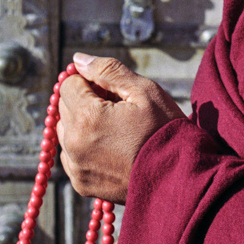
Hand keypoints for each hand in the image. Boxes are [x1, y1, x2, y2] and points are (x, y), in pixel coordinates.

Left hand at [57, 54, 185, 202]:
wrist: (178, 177)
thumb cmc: (164, 130)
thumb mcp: (144, 91)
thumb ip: (108, 70)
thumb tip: (78, 59)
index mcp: (86, 118)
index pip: (68, 85)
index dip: (90, 82)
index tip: (112, 90)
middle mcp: (73, 144)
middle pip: (65, 107)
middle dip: (86, 101)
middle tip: (118, 109)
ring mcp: (76, 167)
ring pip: (65, 131)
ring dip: (83, 124)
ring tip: (116, 130)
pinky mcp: (81, 184)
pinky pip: (72, 156)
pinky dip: (85, 147)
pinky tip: (112, 148)